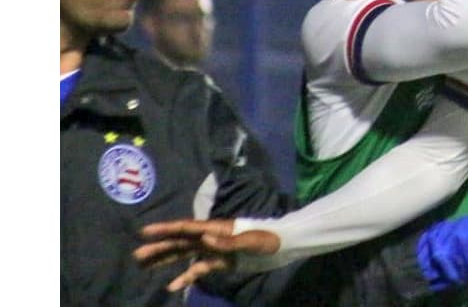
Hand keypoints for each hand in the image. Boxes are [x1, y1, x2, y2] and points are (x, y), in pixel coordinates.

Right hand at [133, 218, 280, 291]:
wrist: (282, 246)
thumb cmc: (268, 238)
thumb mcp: (251, 240)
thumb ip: (228, 241)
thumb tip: (204, 238)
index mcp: (216, 228)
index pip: (187, 228)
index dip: (166, 229)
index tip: (145, 231)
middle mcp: (212, 237)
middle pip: (181, 241)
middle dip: (159, 247)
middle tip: (137, 254)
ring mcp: (215, 249)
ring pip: (185, 254)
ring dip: (167, 260)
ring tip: (146, 266)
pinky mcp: (221, 261)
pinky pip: (199, 269)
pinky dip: (186, 277)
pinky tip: (173, 286)